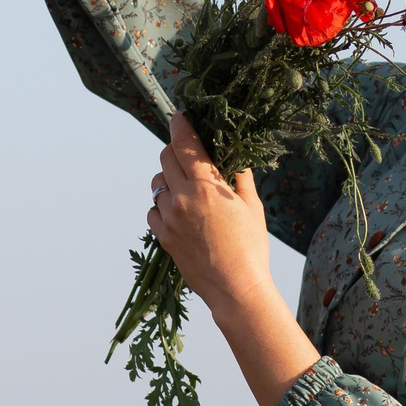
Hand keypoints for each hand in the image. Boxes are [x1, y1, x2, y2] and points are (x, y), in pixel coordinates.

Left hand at [146, 114, 274, 322]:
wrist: (236, 289)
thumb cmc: (251, 247)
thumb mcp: (253, 207)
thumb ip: (240, 178)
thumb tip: (236, 157)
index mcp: (207, 186)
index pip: (185, 144)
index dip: (180, 125)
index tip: (179, 116)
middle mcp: (183, 198)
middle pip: (165, 158)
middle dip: (174, 151)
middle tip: (187, 155)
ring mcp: (170, 218)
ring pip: (157, 184)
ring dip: (168, 180)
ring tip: (186, 189)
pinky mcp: (163, 237)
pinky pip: (153, 211)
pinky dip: (162, 207)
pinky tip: (179, 213)